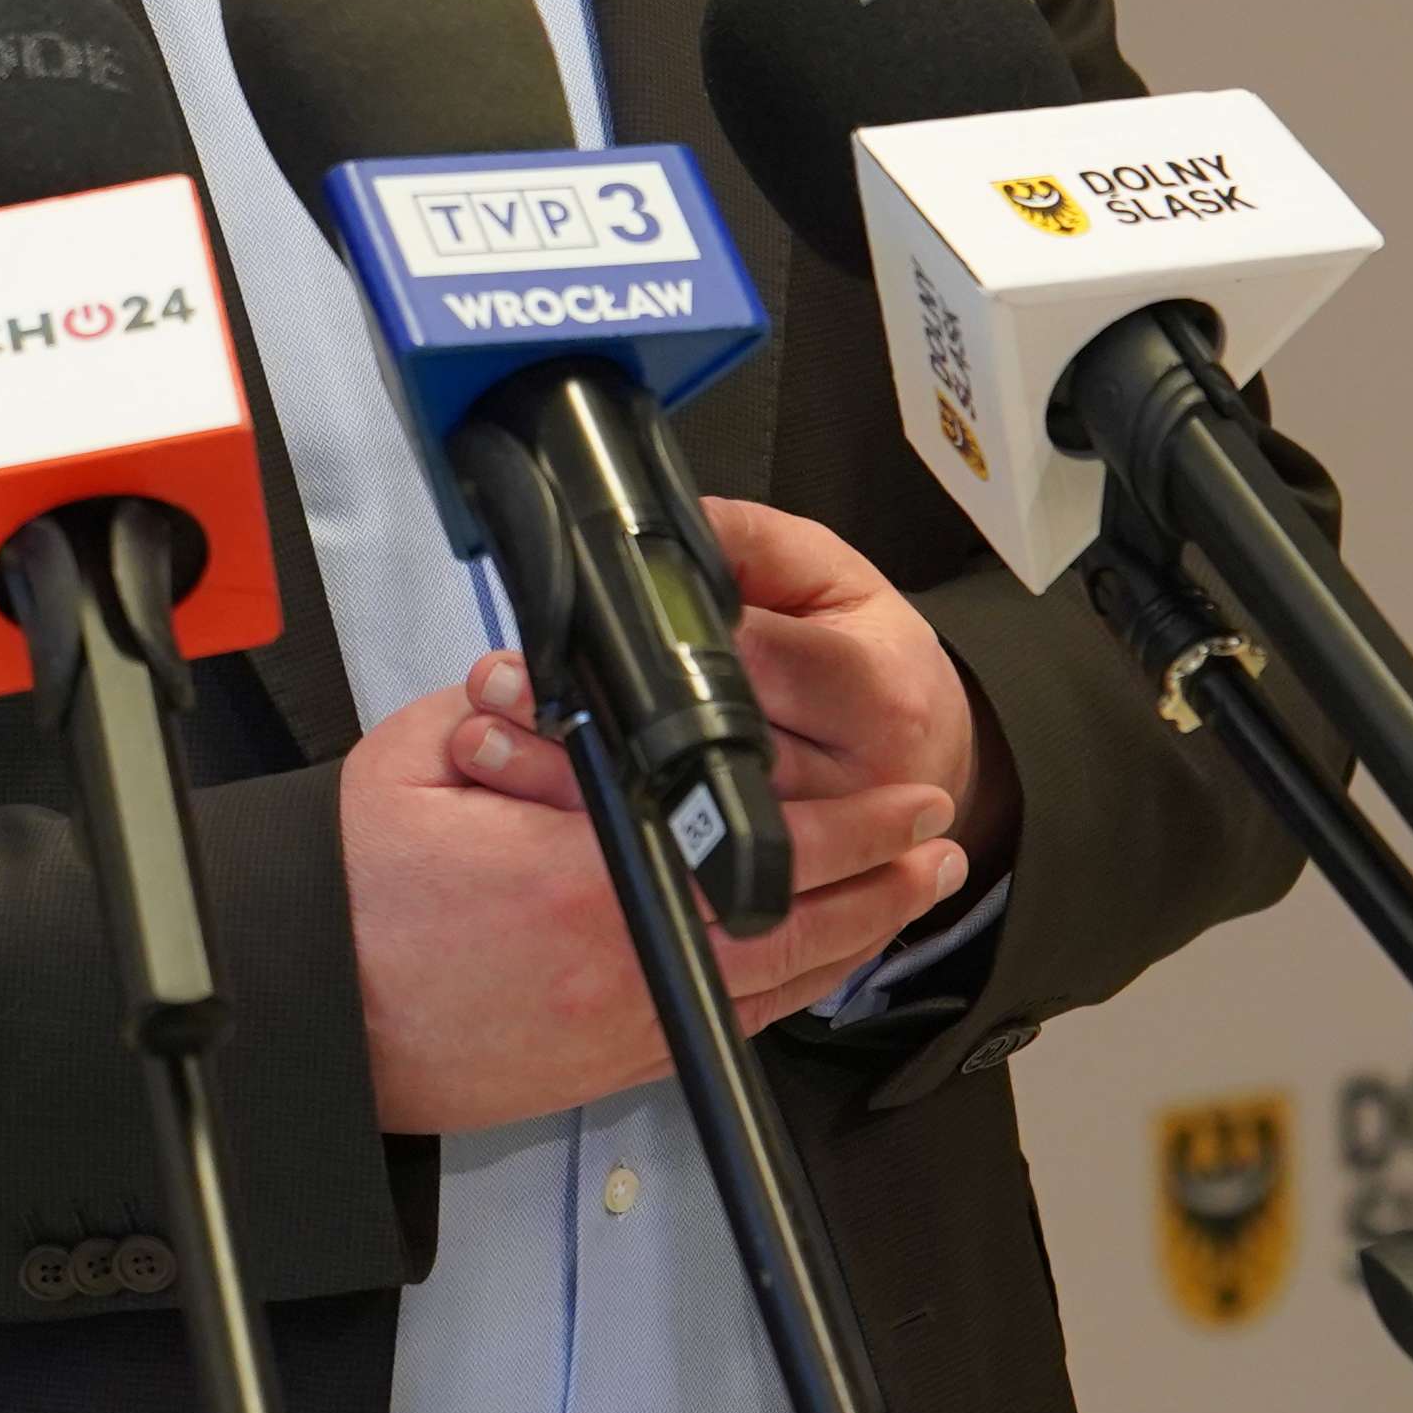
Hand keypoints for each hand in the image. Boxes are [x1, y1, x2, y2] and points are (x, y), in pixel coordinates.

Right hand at [343, 664, 972, 1139]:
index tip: (904, 796)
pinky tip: (818, 965)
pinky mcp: (612, 1063)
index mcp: (586, 874)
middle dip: (881, 884)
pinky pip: (730, 1029)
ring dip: (854, 938)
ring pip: (775, 986)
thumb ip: (508, 712)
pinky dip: (789, 995)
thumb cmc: (353, 896)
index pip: (758, 846)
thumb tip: (570, 684)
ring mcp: (627, 1023)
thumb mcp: (417, 762)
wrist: (314, 1012)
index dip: (851, 824)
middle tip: (937, 844)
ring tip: (907, 897)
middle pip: (796, 927)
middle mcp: (626, 961)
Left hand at [443, 497, 1010, 879]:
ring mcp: (814, 850)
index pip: (754, 662)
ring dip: (571, 785)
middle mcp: (849, 783)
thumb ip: (753, 545)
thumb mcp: (832, 577)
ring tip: (485, 742)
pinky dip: (600, 841)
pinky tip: (524, 811)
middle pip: (704, 749)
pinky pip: (680, 874)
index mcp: (873, 693)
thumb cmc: (869, 662)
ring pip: (681, 822)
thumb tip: (668, 522)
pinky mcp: (776, 891)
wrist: (927, 764)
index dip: (656, 646)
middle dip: (591, 719)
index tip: (573, 632)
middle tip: (497, 690)